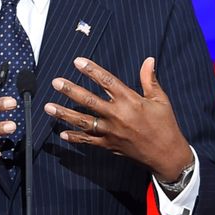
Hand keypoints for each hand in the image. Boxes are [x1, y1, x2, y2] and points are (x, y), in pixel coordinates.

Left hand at [44, 56, 192, 181]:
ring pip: (83, 122)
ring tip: (48, 107)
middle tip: (55, 82)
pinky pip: (88, 141)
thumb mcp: (160, 99)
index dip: (92, 70)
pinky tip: (62, 133)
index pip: (107, 81)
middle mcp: (118, 116)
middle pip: (89, 101)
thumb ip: (149, 79)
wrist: (167, 155)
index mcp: (130, 101)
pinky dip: (75, 138)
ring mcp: (111, 132)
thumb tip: (148, 59)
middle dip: (71, 91)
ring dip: (64, 114)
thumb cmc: (165, 124)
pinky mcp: (109, 145)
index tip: (77, 62)